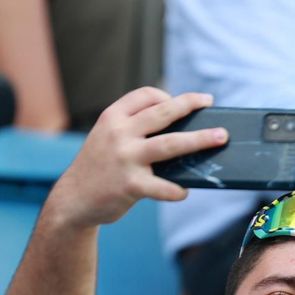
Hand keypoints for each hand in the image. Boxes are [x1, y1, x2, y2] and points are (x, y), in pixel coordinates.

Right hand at [44, 88, 227, 230]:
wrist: (73, 199)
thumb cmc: (100, 167)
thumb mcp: (107, 137)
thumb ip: (133, 128)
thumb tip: (181, 128)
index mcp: (113, 117)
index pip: (146, 95)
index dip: (169, 96)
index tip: (188, 102)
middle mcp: (119, 133)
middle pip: (163, 114)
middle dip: (190, 106)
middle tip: (210, 105)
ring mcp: (125, 158)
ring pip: (170, 145)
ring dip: (199, 140)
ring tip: (220, 138)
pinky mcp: (130, 185)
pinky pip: (162, 187)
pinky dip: (177, 189)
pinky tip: (185, 191)